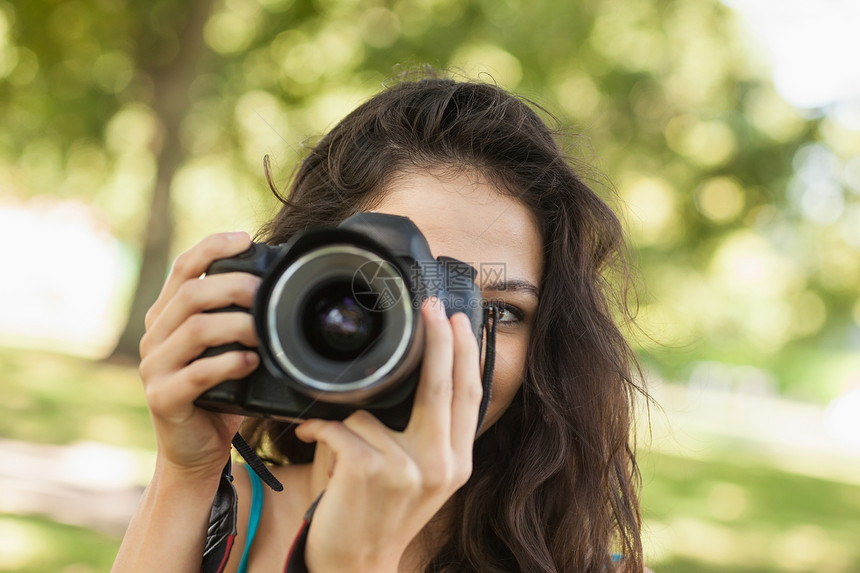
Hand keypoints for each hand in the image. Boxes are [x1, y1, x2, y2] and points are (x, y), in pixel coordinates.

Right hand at [139, 232, 261, 477]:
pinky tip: (251, 363)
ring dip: (237, 325)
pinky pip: (196, 374)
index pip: (183, 268)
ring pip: (195, 330)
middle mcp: (156, 336)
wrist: (195, 452)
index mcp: (168, 316)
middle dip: (234, 286)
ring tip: (264, 332)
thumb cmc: (218, 394)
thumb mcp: (224, 348)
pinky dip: (228, 364)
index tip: (244, 238)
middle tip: (266, 294)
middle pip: (191, 294)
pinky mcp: (163, 399)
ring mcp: (155, 368)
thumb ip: (236, 318)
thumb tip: (277, 287)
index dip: (212, 247)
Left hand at [295, 297, 483, 571]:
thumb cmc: (383, 516)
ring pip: (372, 410)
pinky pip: (339, 425)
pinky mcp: (370, 470)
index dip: (466, 354)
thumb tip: (425, 379)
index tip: (458, 320)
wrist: (356, 565)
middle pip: (442, 386)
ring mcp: (408, 468)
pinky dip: (318, 426)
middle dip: (439, 340)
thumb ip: (433, 436)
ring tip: (338, 440)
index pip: (470, 397)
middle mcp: (441, 464)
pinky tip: (312, 436)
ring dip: (346, 418)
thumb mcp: (426, 479)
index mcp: (457, 462)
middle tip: (431, 307)